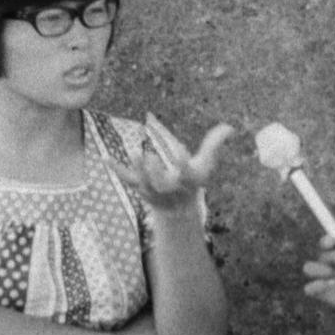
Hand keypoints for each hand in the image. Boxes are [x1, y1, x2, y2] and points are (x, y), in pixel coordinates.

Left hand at [109, 113, 233, 212]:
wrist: (177, 208)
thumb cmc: (193, 180)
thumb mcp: (206, 164)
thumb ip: (214, 144)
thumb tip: (230, 126)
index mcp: (187, 180)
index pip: (186, 172)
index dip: (184, 163)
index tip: (182, 151)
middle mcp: (169, 187)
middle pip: (161, 181)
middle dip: (154, 170)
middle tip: (149, 155)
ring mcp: (152, 188)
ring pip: (142, 181)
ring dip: (137, 168)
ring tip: (133, 151)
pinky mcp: (139, 186)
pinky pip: (126, 179)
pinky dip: (116, 169)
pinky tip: (104, 158)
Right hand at [303, 234, 334, 313]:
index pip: (326, 242)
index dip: (326, 239)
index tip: (333, 240)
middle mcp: (328, 264)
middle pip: (321, 254)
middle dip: (332, 255)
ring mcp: (324, 278)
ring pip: (308, 268)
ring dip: (318, 268)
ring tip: (332, 273)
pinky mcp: (322, 294)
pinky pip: (309, 288)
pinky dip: (316, 285)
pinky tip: (331, 284)